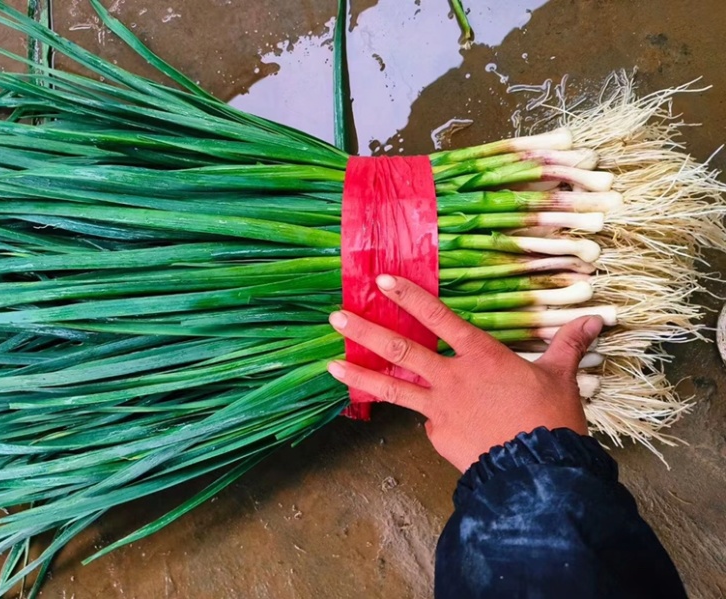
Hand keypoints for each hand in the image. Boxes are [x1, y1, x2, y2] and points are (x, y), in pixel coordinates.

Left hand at [327, 274, 602, 471]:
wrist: (539, 473)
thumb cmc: (551, 420)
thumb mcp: (560, 377)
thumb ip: (568, 344)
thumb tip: (596, 318)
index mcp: (481, 355)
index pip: (440, 317)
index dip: (410, 297)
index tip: (383, 281)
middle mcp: (452, 376)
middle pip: (400, 348)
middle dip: (365, 330)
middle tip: (336, 317)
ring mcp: (439, 408)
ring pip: (393, 386)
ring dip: (360, 373)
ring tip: (330, 365)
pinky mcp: (437, 436)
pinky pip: (426, 421)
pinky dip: (429, 417)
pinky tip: (446, 426)